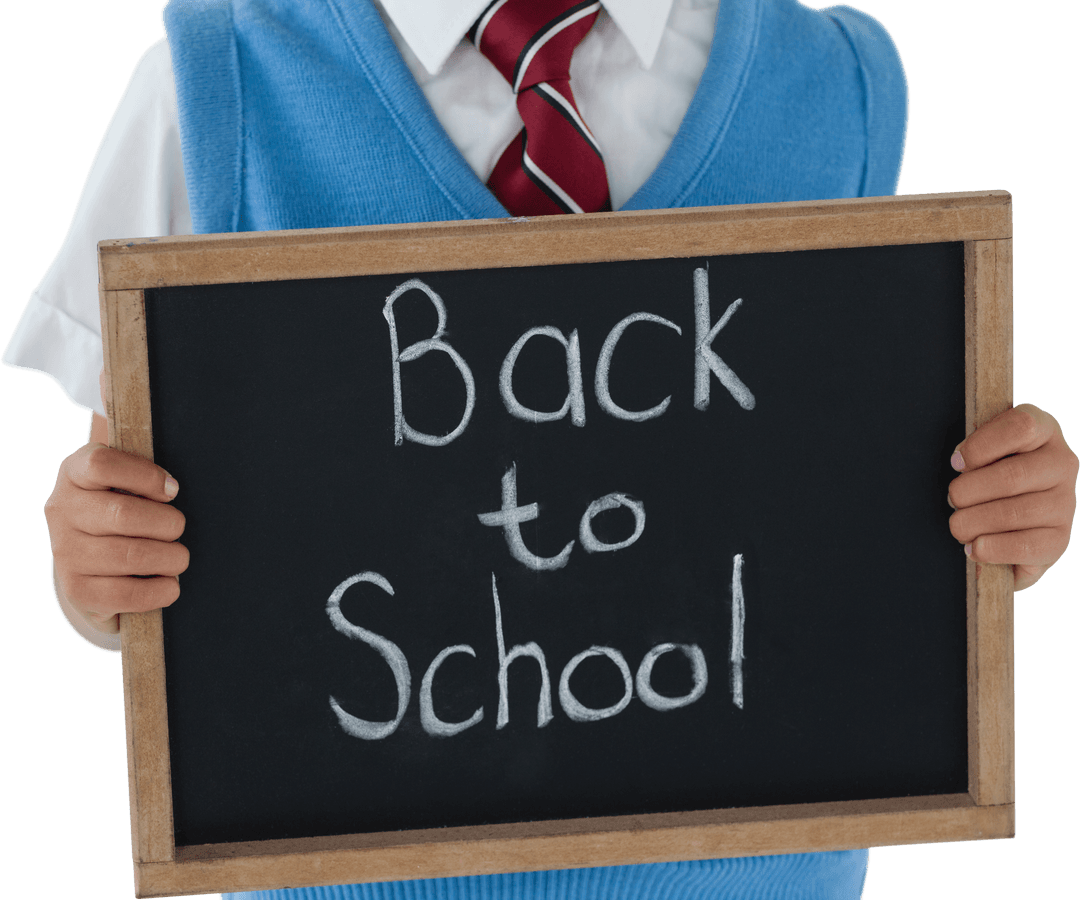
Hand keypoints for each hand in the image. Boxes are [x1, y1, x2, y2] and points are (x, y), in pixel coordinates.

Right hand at [44, 442, 188, 633]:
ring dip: (169, 558)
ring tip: (178, 558)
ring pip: (129, 556)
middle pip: (123, 515)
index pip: (102, 465)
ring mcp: (65, 551)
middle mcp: (62, 510)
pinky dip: (158, 591)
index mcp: (74, 473)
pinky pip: (124, 594)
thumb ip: (141, 470)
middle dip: (167, 524)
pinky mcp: (75, 588)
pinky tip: (169, 585)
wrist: (91, 557)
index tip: (172, 491)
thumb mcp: (124, 479)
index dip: (146, 477)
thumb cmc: (122, 505)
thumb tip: (170, 486)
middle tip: (178, 529)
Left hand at [948, 404, 1077, 590]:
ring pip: (1014, 513)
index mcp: (1043, 429)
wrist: (1010, 511)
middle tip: (953, 499)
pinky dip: (991, 549)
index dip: (980, 447)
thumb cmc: (988, 469)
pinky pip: (1024, 547)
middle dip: (968, 492)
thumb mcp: (983, 447)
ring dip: (973, 522)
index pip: (1021, 427)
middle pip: (1012, 477)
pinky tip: (974, 547)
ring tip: (959, 525)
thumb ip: (976, 449)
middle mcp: (1062, 463)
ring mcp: (1066, 501)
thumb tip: (961, 462)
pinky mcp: (1060, 538)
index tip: (956, 463)